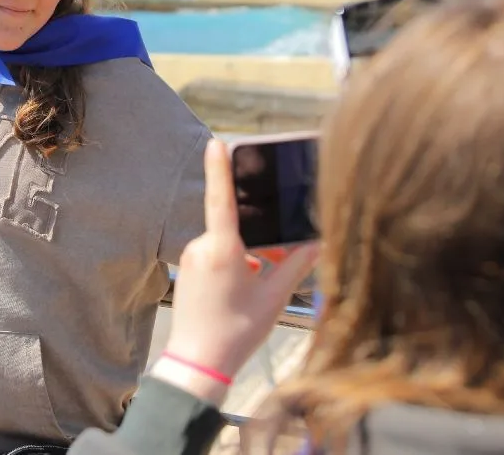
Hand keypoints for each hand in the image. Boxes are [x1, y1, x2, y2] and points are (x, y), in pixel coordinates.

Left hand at [154, 140, 319, 403]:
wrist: (198, 361)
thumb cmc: (236, 331)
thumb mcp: (274, 298)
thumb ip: (295, 266)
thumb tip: (316, 243)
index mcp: (222, 249)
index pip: (221, 199)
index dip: (220, 168)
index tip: (217, 142)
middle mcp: (201, 247)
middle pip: (233, 229)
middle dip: (254, 243)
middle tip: (265, 274)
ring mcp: (191, 259)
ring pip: (224, 245)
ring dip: (243, 258)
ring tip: (250, 295)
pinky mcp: (186, 270)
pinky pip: (213, 257)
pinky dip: (230, 267)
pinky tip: (237, 297)